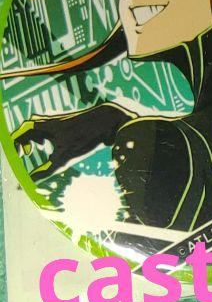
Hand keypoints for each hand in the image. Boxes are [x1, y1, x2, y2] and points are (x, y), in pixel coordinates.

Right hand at [13, 104, 131, 178]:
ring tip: (34, 149)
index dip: (14, 149)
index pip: (17, 136)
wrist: (105, 120)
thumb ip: (47, 170)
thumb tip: (32, 181)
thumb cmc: (84, 136)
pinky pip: (46, 128)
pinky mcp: (64, 123)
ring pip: (35, 128)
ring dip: (30, 139)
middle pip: (24, 130)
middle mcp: (44, 120)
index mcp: (39, 126)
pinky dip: (42, 136)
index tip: (20, 159)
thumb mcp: (64, 156)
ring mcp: (55, 120)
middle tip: (24, 154)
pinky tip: (49, 144)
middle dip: (20, 143)